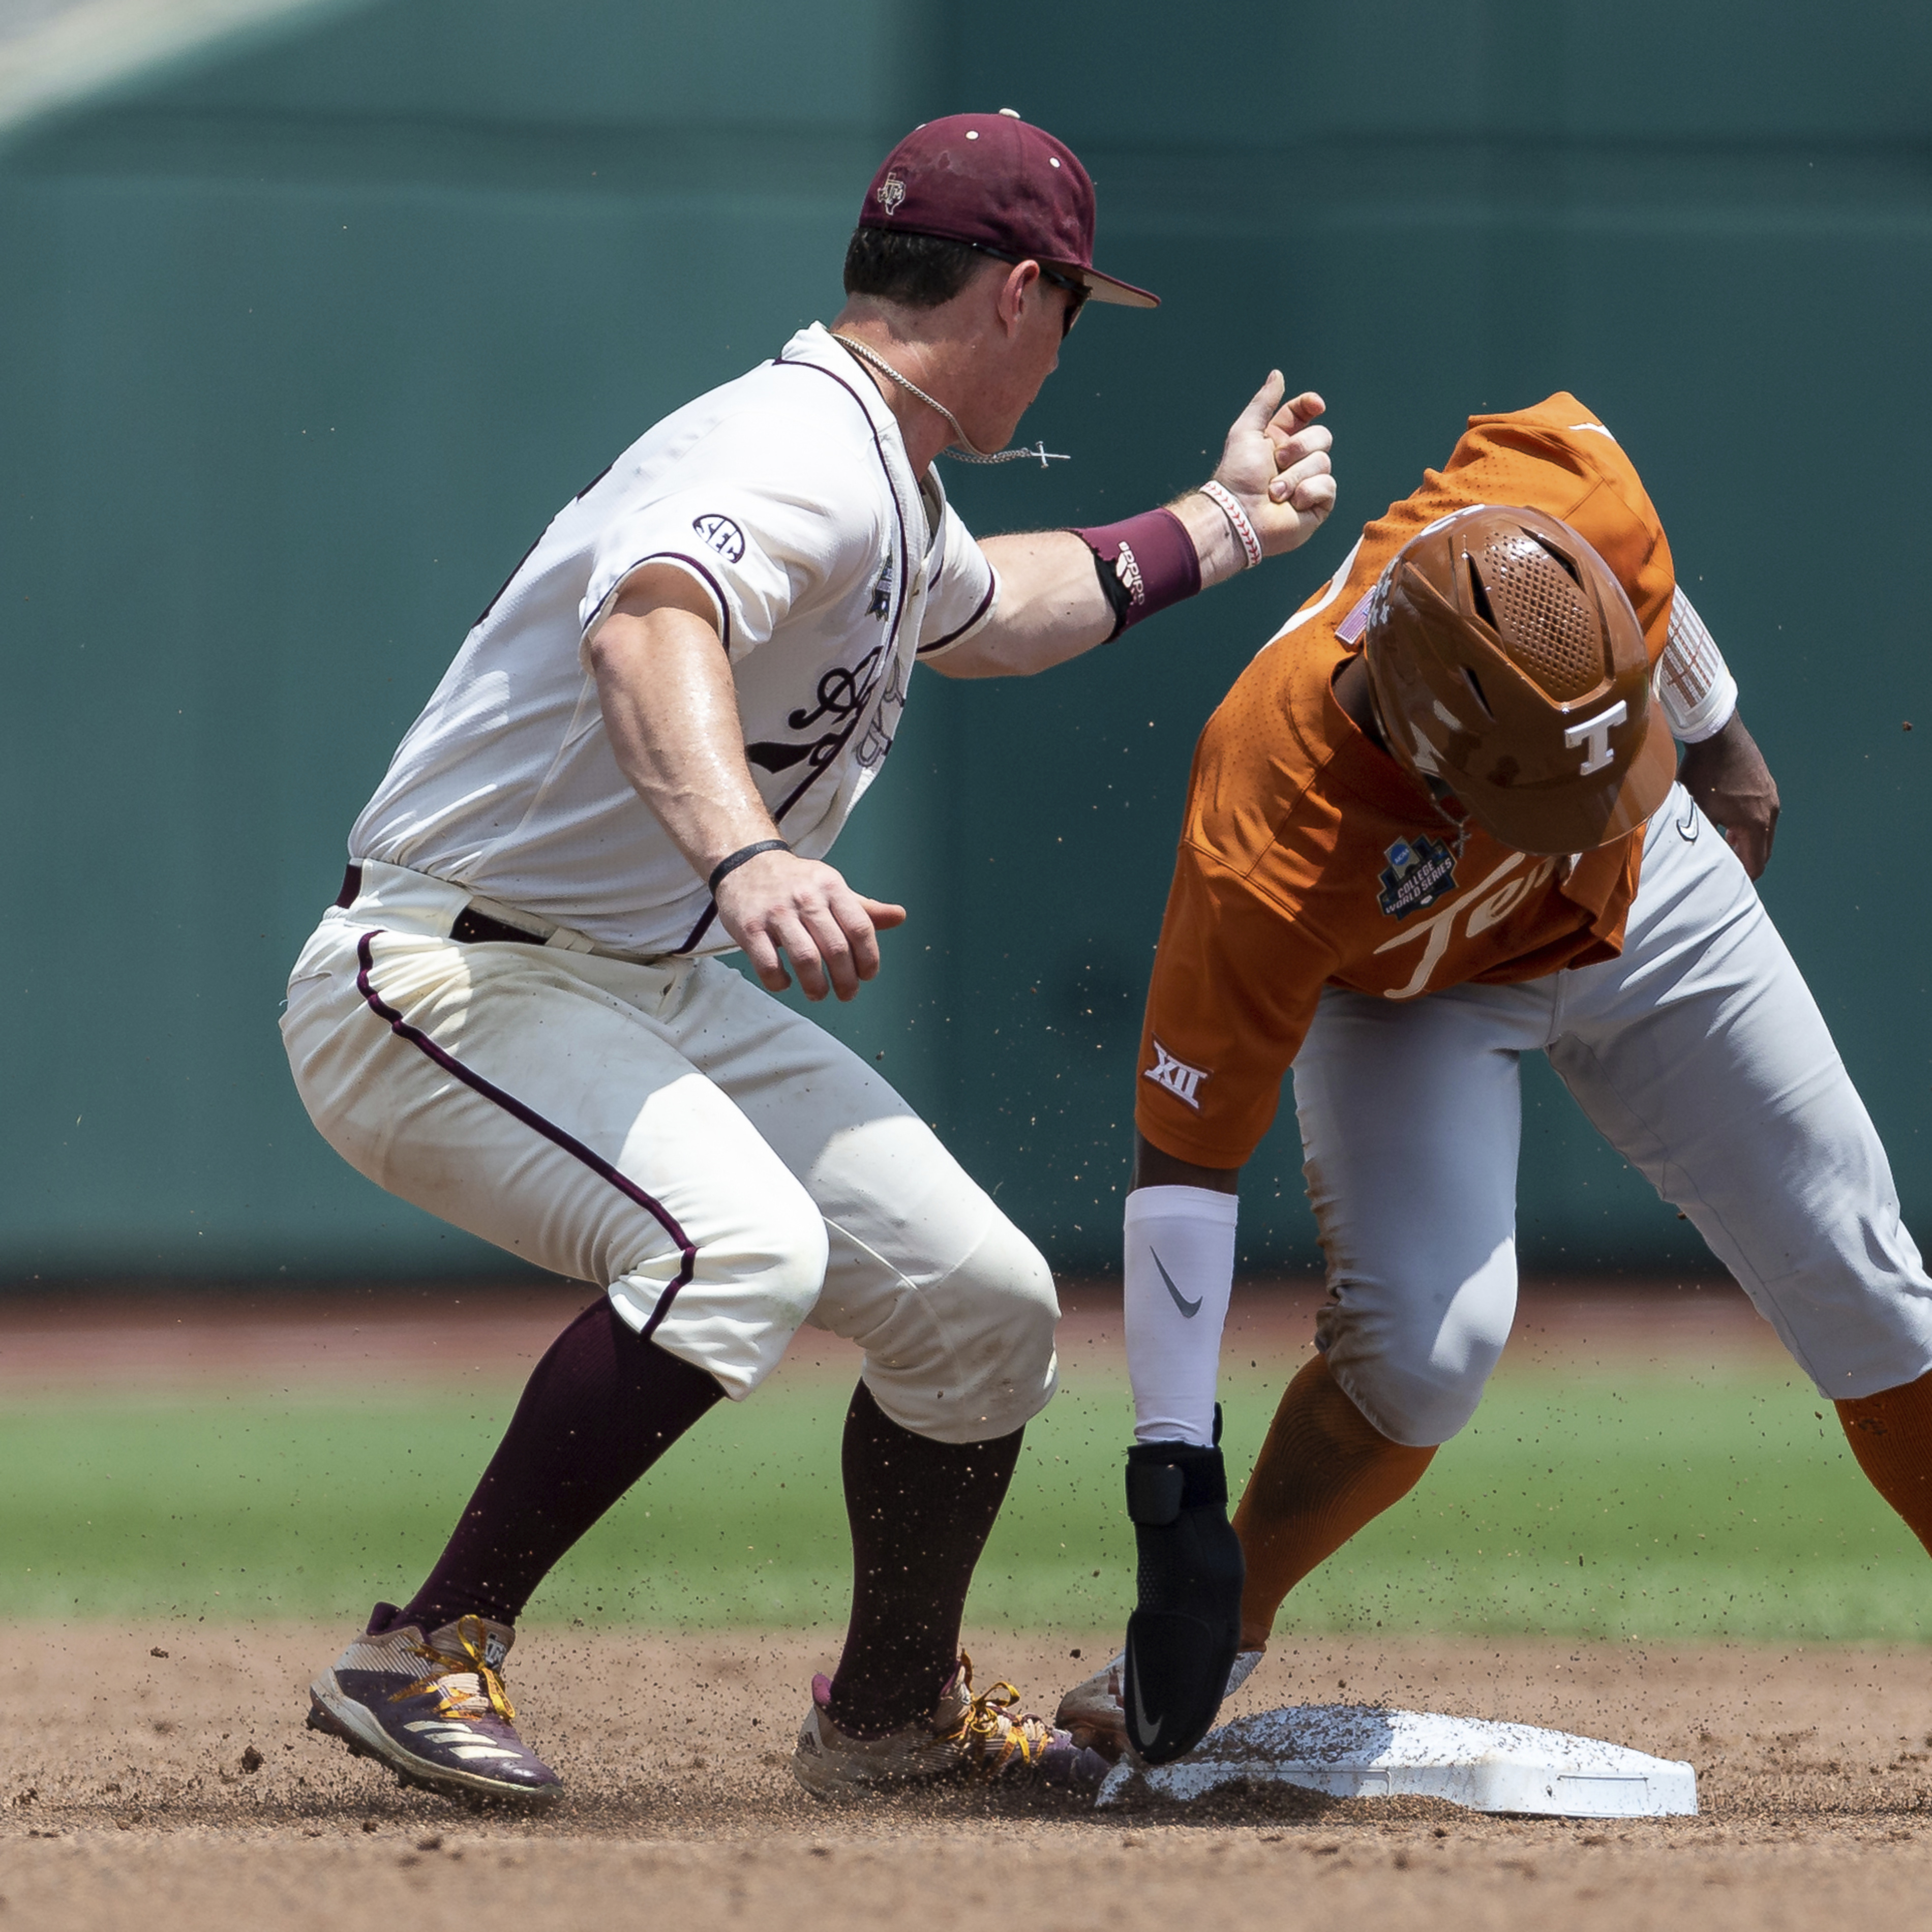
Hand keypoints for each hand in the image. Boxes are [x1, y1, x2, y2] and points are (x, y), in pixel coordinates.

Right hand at [712, 848, 905, 1000]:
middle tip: (847, 994)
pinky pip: (768, 964)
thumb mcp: (832, 886)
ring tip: (819, 994)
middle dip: (846, 980)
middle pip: (836, 949)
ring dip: (816, 986)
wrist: (745, 862)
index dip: (869, 958)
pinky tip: (785, 983)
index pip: (860, 928)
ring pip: (805, 959)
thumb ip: (864, 908)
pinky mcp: (748, 927)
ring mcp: (776, 913)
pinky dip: (779, 982)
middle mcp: (806, 898)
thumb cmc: (796, 882)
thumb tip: (900, 916)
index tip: (867, 975)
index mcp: (831, 887)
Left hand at [1212, 373, 1334, 556]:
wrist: (1240, 516)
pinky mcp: (1318, 504)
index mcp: (1279, 439)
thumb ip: (1264, 402)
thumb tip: (1278, 375)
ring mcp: (1309, 482)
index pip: (1304, 413)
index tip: (1315, 406)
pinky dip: (1308, 493)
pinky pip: (1329, 486)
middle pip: (1322, 435)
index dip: (1312, 406)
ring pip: (1323, 462)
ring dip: (1295, 476)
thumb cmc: (1237, 476)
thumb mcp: (1246, 431)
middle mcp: (1296, 459)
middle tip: (1276, 463)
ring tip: (1274, 493)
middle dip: (1299, 448)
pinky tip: (1291, 504)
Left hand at [1678, 711, 1779, 878]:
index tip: (1727, 883)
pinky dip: (1749, 825)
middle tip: (1724, 867)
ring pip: (1763, 832)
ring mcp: (1771, 797)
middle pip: (1763, 850)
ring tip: (1723, 843)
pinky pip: (1762, 815)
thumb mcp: (1697, 810)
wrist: (1717, 734)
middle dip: (1745, 861)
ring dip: (1746, 842)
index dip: (1742, 877)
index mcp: (1756, 824)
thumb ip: (1703, 837)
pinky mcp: (1767, 785)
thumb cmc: (1703, 773)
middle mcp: (1771, 812)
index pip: (1756, 864)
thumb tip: (1699, 857)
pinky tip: (1729, 821)